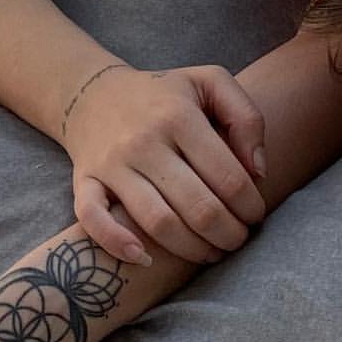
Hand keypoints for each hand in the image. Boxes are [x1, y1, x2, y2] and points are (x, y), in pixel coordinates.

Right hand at [62, 63, 266, 266]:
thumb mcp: (209, 83)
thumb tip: (257, 173)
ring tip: (211, 252)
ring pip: (159, 223)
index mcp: (178, 116)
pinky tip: (145, 258)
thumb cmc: (163, 95)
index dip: (250, 206)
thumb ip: (246, 117)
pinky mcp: (84, 180)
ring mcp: (111, 164)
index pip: (229, 178)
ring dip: (194, 249)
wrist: (91, 93)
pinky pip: (93, 219)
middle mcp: (143, 141)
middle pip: (199, 208)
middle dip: (229, 234)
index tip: (254, 215)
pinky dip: (117, 243)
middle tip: (238, 239)